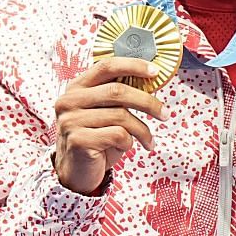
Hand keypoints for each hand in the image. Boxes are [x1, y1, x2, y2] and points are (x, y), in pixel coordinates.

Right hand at [53, 57, 163, 195]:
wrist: (76, 170)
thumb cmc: (98, 137)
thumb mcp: (107, 111)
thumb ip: (119, 95)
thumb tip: (153, 78)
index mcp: (77, 87)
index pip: (106, 66)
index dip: (134, 65)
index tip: (156, 72)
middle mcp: (69, 100)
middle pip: (118, 91)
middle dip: (148, 103)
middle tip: (165, 114)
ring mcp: (71, 120)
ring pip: (121, 116)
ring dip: (143, 130)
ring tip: (148, 140)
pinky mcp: (78, 140)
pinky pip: (118, 135)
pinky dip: (129, 142)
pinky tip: (125, 148)